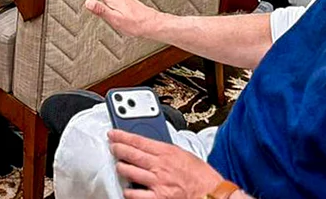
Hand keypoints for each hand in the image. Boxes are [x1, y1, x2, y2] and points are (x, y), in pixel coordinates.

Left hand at [108, 128, 226, 198]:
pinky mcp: (157, 198)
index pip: (138, 140)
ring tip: (121, 166)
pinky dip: (129, 191)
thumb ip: (165, 151)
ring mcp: (157, 182)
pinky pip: (134, 194)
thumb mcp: (183, 154)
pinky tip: (129, 188)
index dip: (122, 136)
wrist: (212, 194)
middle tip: (113, 147)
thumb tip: (148, 147)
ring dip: (121, 168)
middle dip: (117, 149)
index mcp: (167, 152)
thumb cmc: (201, 177)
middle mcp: (160, 166)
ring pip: (127, 171)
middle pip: (129, 154)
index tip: (113, 133)